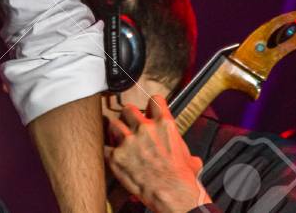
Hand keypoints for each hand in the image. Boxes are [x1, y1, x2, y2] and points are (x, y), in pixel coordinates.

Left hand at [105, 94, 211, 212]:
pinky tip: (113, 155)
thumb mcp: (190, 158)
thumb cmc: (183, 180)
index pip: (155, 101)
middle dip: (128, 116)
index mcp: (164, 126)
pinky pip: (106, 147)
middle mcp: (145, 129)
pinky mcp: (116, 155)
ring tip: (119, 138)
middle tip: (130, 124)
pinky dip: (109, 151)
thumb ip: (180, 149)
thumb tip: (189, 157)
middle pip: (128, 109)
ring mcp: (128, 141)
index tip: (150, 108)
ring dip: (116, 131)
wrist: (173, 195)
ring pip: (113, 124)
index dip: (152, 104)